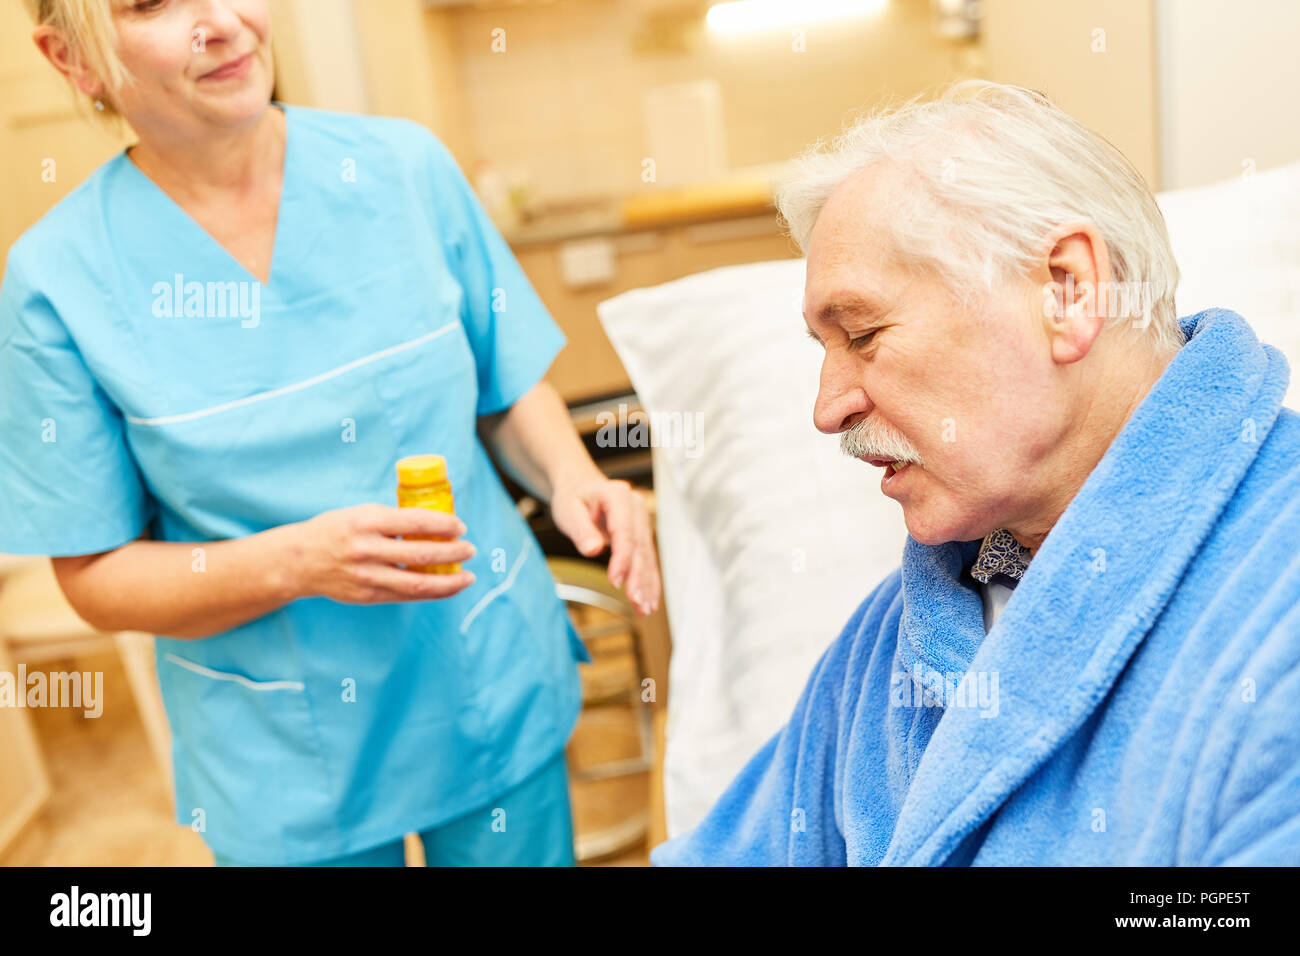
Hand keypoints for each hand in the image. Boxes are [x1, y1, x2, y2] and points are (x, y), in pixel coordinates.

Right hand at [293, 503, 476, 603]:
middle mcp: (366, 549)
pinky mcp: (367, 596)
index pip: (415, 522)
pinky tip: (448, 588)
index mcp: (366, 521)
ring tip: (468, 576)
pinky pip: (406, 596)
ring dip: (449, 581)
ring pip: (418, 582)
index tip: (461, 526)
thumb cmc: (335, 531)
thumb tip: (435, 522)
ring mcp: (367, 576)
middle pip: (421, 553)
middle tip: (470, 549)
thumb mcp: (360, 514)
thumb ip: (392, 519)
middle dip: (453, 552)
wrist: (298, 561)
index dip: (444, 524)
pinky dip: (432, 593)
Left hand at [550, 476, 660, 614]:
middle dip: (639, 577)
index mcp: (617, 496)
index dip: (622, 558)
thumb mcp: (568, 511)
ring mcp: (642, 520)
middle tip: (636, 602)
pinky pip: (647, 559)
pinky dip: (648, 580)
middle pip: (639, 546)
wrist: (581, 488)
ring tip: (645, 608)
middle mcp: (636, 507)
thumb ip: (581, 530)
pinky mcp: (642, 534)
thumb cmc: (573, 499)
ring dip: (647, 583)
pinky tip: (649, 600)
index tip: (615, 582)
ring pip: (647, 555)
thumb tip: (593, 550)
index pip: (624, 531)